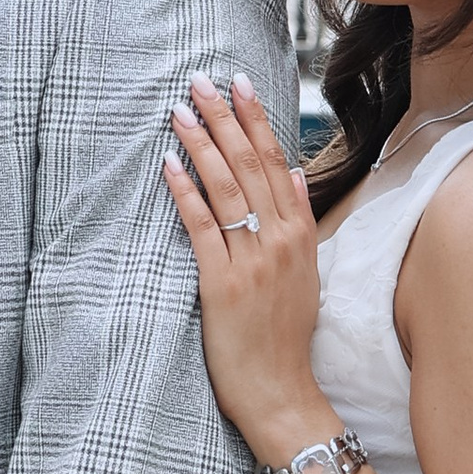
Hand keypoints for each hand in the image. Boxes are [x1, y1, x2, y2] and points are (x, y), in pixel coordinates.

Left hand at [162, 74, 328, 458]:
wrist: (282, 393)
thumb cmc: (285, 337)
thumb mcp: (305, 275)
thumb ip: (299, 223)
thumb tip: (294, 176)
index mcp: (300, 235)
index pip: (277, 162)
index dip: (257, 120)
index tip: (240, 84)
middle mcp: (280, 241)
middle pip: (250, 165)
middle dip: (223, 118)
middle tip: (200, 80)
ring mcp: (253, 261)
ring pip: (226, 188)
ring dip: (201, 144)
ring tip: (179, 111)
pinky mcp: (223, 284)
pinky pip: (202, 227)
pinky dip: (184, 192)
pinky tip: (167, 164)